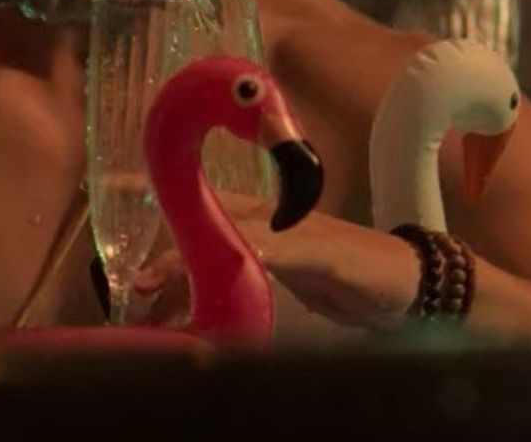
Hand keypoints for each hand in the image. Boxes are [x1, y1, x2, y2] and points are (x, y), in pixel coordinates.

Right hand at [134, 192, 422, 331]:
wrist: (408, 289)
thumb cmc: (369, 262)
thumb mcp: (322, 254)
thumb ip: (275, 248)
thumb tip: (224, 247)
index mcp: (263, 214)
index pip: (201, 207)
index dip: (162, 210)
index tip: (122, 222)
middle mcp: (257, 230)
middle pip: (193, 237)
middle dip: (158, 256)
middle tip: (129, 288)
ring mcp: (263, 256)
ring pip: (205, 266)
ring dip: (177, 286)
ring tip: (148, 314)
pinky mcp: (272, 283)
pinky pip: (223, 288)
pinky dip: (200, 302)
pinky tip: (185, 323)